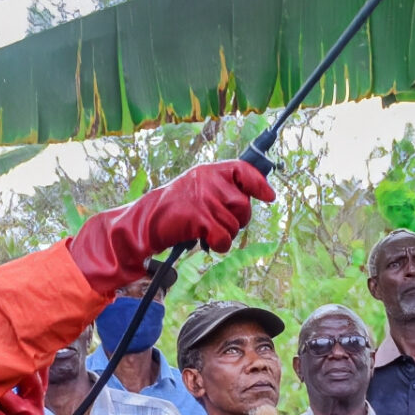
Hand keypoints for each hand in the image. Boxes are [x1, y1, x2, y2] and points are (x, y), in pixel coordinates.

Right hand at [67, 161, 276, 294]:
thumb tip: (255, 194)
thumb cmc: (175, 210)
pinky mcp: (198, 217)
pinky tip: (208, 242)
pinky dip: (220, 244)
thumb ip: (223, 190)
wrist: (145, 222)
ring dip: (225, 234)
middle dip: (238, 220)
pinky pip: (224, 237)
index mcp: (209, 171)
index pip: (243, 170)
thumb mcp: (199, 191)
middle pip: (243, 205)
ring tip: (207, 232)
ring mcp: (203, 198)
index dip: (259, 183)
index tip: (269, 196)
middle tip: (219, 224)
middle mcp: (208, 180)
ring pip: (235, 224)